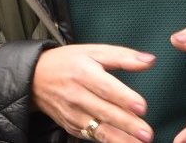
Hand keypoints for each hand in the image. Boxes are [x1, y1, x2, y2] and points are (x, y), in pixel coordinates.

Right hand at [30, 44, 155, 142]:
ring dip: (119, 139)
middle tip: (146, 133)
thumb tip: (149, 60)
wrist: (35, 78)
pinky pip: (91, 136)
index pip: (106, 88)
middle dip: (126, 124)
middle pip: (104, 112)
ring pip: (98, 129)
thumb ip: (123, 56)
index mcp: (83, 73)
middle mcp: (76, 95)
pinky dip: (107, 142)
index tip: (142, 107)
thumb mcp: (93, 51)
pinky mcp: (71, 126)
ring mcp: (72, 114)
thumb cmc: (68, 62)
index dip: (124, 98)